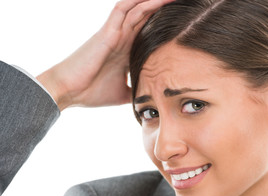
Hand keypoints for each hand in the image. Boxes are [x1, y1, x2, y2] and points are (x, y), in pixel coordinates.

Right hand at [37, 0, 173, 110]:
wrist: (68, 91)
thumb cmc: (91, 92)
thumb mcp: (122, 94)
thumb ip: (136, 91)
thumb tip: (148, 100)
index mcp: (127, 50)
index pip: (150, 32)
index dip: (166, 25)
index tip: (185, 23)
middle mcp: (123, 38)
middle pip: (147, 16)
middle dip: (164, 8)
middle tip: (185, 3)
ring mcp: (115, 33)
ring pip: (137, 8)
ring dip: (154, 1)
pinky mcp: (107, 32)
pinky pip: (122, 9)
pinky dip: (136, 1)